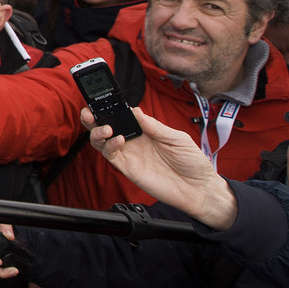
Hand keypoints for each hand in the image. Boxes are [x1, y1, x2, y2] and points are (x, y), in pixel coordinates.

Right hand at [83, 107, 237, 228]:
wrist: (200, 189)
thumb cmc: (193, 162)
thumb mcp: (177, 138)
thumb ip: (154, 126)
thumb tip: (135, 111)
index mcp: (145, 130)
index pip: (122, 115)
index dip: (110, 107)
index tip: (102, 98)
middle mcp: (134, 141)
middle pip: (105, 126)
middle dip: (93, 117)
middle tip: (89, 112)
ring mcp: (130, 155)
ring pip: (102, 142)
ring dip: (97, 132)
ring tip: (105, 128)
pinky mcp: (128, 169)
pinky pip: (111, 156)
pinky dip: (109, 147)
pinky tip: (119, 140)